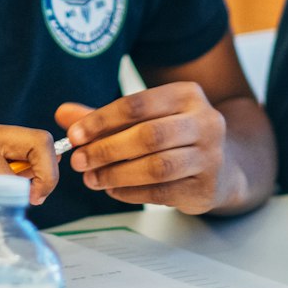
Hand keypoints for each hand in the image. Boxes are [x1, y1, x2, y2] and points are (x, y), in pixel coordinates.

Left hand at [56, 85, 233, 214]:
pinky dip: (131, 193)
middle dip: (107, 149)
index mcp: (187, 95)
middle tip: (79, 161)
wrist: (224, 166)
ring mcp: (210, 156)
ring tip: (92, 179)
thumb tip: (63, 113)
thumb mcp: (145, 118)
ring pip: (156, 167)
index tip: (75, 135)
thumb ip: (105, 116)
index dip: (102, 120)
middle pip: (148, 136)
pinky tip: (113, 190)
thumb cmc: (175, 136)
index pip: (137, 103)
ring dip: (117, 174)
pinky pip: (162, 192)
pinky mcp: (206, 188)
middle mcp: (205, 121)